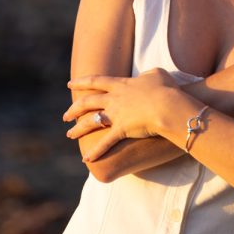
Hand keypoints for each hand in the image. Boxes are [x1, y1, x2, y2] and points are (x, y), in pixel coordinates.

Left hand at [63, 68, 185, 161]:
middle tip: (65, 115)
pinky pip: (105, 143)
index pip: (96, 81)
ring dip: (78, 129)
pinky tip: (87, 159)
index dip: (82, 82)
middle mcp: (114, 99)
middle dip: (74, 109)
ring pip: (90, 122)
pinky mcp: (121, 130)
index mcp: (121, 84)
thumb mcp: (157, 74)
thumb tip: (147, 76)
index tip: (70, 84)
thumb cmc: (166, 89)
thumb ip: (149, 74)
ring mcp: (116, 115)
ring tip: (69, 134)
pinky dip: (96, 152)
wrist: (167, 105)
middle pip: (88, 102)